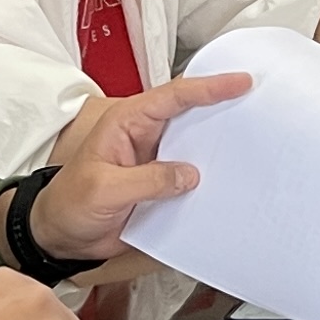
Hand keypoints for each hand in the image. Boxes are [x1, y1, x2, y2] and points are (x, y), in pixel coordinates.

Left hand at [30, 68, 247, 263]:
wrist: (59, 237)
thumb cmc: (69, 205)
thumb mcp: (105, 190)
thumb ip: (148, 180)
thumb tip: (189, 174)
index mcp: (126, 122)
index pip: (173, 97)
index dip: (208, 87)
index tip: (240, 82)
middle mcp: (144, 135)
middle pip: (190, 111)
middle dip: (223, 103)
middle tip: (259, 100)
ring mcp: (155, 159)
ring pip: (195, 141)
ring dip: (220, 140)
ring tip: (255, 136)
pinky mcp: (161, 183)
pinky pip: (192, 173)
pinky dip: (212, 172)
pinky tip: (231, 176)